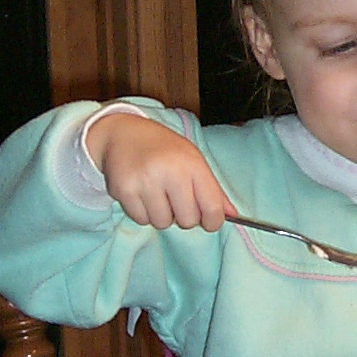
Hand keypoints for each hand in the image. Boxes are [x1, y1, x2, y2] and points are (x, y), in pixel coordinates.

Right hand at [86, 114, 236, 230]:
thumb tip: (233, 215)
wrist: (124, 133)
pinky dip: (143, 213)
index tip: (208, 221)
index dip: (213, 221)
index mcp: (192, 163)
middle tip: (176, 201)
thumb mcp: (193, 160)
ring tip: (156, 194)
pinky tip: (141, 193)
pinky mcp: (124, 190)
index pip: (212, 207)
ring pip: (162, 223)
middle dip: (184, 217)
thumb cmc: (164, 149)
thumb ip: (213, 189)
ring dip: (161, 215)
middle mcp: (170, 171)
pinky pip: (141, 220)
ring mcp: (146, 181)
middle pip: (187, 220)